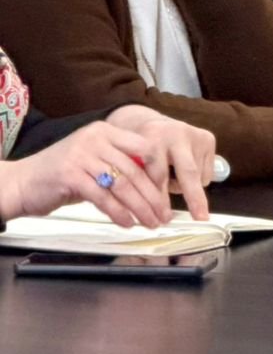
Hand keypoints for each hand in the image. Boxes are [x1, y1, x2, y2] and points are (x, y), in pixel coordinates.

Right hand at [1, 117, 212, 225]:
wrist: (23, 182)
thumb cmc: (62, 174)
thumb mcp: (94, 160)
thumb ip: (119, 164)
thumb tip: (153, 184)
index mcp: (105, 131)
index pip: (145, 147)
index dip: (159, 171)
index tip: (168, 192)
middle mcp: (96, 138)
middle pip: (135, 170)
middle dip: (153, 196)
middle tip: (164, 216)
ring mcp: (82, 155)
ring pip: (122, 185)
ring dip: (140, 208)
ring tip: (150, 223)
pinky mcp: (71, 175)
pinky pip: (103, 197)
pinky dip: (118, 213)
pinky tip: (127, 223)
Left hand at [106, 105, 216, 218]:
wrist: (154, 125)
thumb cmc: (139, 149)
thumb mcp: (131, 160)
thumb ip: (139, 180)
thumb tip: (146, 212)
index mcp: (152, 137)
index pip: (158, 174)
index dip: (159, 199)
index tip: (161, 218)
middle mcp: (176, 133)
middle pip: (188, 171)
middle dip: (194, 197)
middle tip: (200, 217)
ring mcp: (194, 134)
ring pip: (197, 176)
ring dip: (186, 189)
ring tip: (172, 179)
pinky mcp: (208, 138)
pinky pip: (206, 173)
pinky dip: (196, 181)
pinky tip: (183, 170)